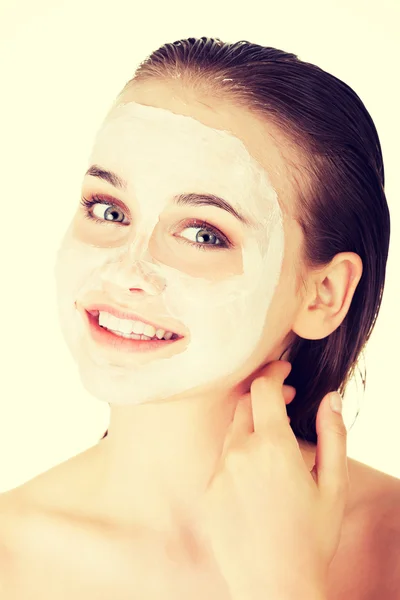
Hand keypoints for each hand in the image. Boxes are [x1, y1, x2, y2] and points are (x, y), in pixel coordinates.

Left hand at [197, 360, 347, 599]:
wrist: (275, 587)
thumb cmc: (311, 538)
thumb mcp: (333, 485)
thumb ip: (332, 434)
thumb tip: (330, 398)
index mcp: (272, 446)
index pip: (262, 388)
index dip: (272, 371)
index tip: (283, 368)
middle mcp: (239, 453)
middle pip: (244, 404)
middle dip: (263, 395)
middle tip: (285, 399)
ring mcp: (218, 473)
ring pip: (232, 431)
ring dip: (251, 425)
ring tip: (275, 443)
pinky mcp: (208, 492)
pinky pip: (222, 459)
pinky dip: (239, 453)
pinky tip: (258, 476)